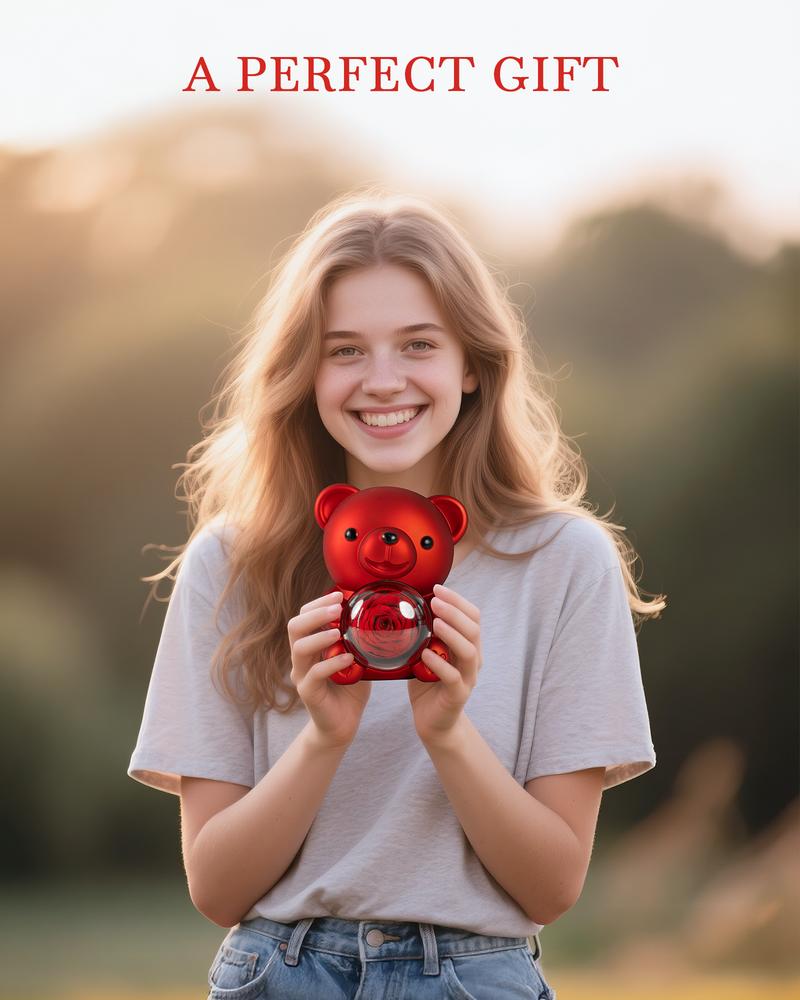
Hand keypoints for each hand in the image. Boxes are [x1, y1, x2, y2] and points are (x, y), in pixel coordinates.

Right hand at [287, 591, 371, 750]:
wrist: (342, 725)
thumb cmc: (350, 688)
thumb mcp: (356, 657)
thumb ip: (359, 640)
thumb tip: (380, 615)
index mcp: (310, 645)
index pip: (303, 616)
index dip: (318, 603)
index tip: (338, 595)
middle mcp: (301, 658)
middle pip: (294, 627)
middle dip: (316, 614)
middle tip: (337, 609)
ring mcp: (301, 676)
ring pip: (299, 649)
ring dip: (320, 636)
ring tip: (340, 631)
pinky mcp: (308, 693)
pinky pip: (314, 674)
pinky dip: (332, 663)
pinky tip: (349, 659)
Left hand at [407, 583, 482, 747]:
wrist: (434, 722)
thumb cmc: (428, 683)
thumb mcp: (426, 652)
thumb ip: (423, 633)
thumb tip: (403, 605)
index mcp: (467, 645)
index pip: (472, 617)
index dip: (458, 601)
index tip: (438, 588)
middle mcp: (472, 660)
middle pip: (473, 630)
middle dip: (455, 612)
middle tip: (436, 601)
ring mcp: (467, 679)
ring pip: (468, 652)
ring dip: (452, 634)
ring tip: (436, 622)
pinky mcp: (457, 696)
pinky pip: (453, 678)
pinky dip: (439, 664)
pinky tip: (426, 654)